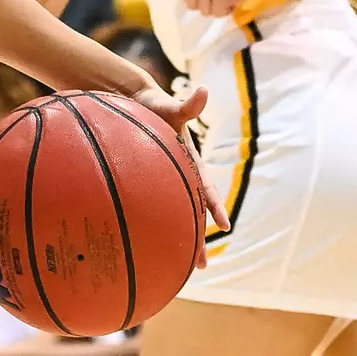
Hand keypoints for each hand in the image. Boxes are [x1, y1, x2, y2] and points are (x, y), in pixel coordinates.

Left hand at [130, 83, 229, 266]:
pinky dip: (153, 224)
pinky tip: (144, 243)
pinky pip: (152, 206)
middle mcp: (181, 175)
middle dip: (198, 237)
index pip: (206, 188)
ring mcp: (164, 180)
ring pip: (175, 214)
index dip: (215, 207)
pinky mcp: (147, 182)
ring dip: (179, 237)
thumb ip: (187, 105)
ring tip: (177, 265)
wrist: (133, 103)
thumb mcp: (170, 107)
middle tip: (202, 265)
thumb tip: (203, 90)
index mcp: (191, 162)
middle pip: (193, 211)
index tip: (223, 227)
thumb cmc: (153, 106)